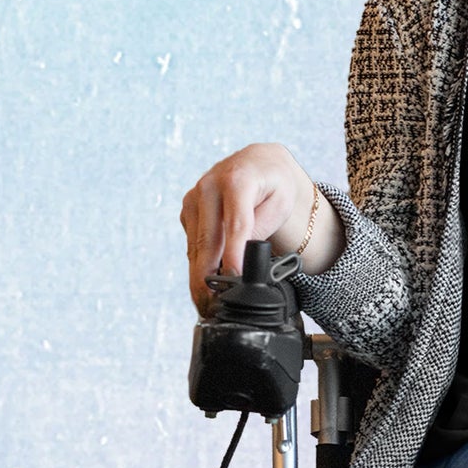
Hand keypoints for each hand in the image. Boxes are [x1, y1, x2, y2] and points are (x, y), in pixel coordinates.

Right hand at [179, 142, 312, 315]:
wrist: (257, 163)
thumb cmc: (273, 184)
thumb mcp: (280, 202)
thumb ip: (260, 228)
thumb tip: (240, 258)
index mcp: (238, 180)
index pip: (235, 224)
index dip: (233, 254)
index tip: (233, 279)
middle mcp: (209, 185)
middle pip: (208, 239)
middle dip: (207, 276)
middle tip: (211, 305)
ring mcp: (194, 197)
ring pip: (195, 245)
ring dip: (198, 276)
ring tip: (205, 304)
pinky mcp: (188, 209)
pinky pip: (192, 243)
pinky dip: (197, 265)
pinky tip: (202, 284)